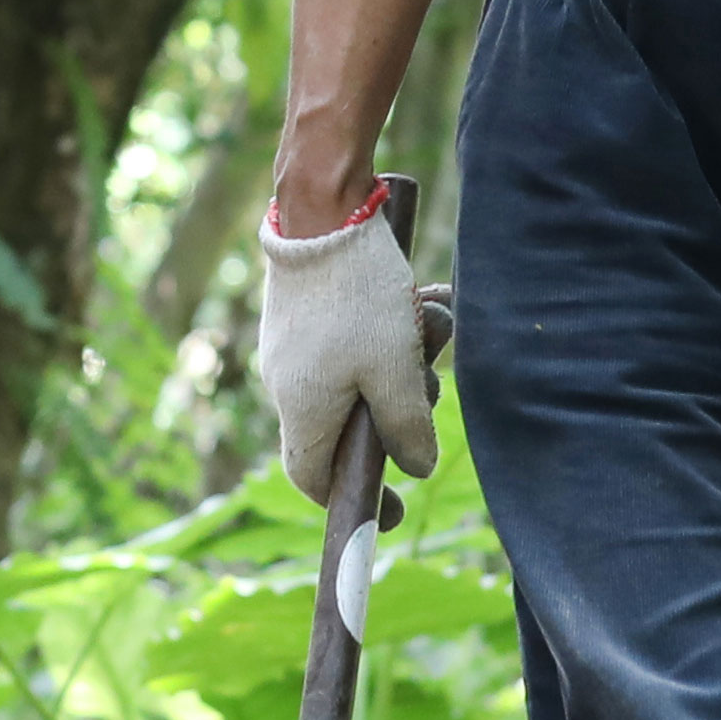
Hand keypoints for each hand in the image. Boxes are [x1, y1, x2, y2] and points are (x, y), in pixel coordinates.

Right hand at [255, 195, 439, 500]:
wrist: (320, 212)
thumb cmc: (358, 299)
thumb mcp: (396, 371)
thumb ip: (408, 428)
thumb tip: (416, 469)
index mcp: (303, 411)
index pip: (314, 479)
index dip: (353, 500)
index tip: (395, 507)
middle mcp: (288, 384)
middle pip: (347, 425)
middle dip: (398, 410)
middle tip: (429, 383)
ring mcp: (293, 347)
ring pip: (358, 377)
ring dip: (403, 359)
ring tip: (433, 320)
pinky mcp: (304, 313)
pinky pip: (353, 341)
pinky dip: (389, 331)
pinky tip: (423, 300)